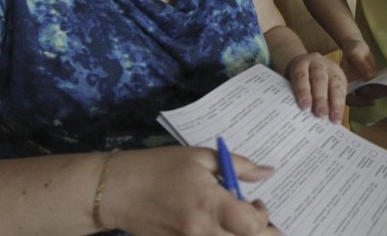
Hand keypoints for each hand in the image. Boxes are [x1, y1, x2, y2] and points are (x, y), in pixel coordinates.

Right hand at [102, 146, 282, 235]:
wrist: (117, 191)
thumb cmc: (160, 168)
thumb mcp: (200, 157)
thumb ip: (239, 166)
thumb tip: (269, 172)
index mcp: (209, 204)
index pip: (252, 226)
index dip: (262, 216)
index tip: (256, 202)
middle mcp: (201, 232)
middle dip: (261, 233)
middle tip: (256, 219)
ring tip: (237, 223)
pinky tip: (218, 227)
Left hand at [284, 52, 346, 123]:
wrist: (306, 67)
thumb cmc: (295, 80)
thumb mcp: (288, 82)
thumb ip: (290, 94)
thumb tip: (292, 114)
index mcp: (300, 63)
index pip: (301, 76)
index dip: (303, 91)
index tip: (305, 107)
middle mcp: (317, 63)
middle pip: (319, 79)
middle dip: (321, 98)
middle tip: (321, 114)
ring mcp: (331, 69)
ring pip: (335, 84)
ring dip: (335, 103)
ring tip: (334, 118)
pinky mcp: (341, 76)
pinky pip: (343, 90)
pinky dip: (341, 104)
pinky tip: (339, 115)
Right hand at [337, 38, 386, 106]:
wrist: (357, 47)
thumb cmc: (353, 50)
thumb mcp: (356, 54)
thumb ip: (361, 65)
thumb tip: (370, 77)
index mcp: (345, 82)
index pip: (350, 97)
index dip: (360, 102)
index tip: (371, 101)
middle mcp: (353, 87)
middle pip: (363, 96)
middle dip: (376, 96)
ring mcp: (362, 85)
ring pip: (371, 93)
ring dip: (382, 93)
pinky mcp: (369, 82)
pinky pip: (376, 87)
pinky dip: (384, 87)